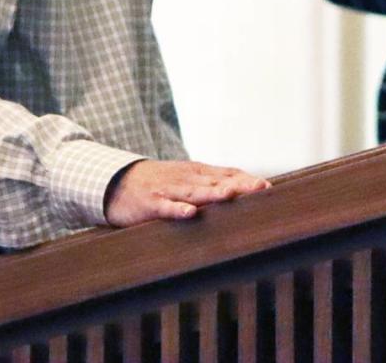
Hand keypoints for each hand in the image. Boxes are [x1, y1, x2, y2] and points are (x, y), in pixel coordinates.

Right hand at [104, 159, 269, 226]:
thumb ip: (211, 184)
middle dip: (238, 185)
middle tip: (260, 188)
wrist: (117, 181)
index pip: (227, 173)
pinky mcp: (151, 202)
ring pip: (194, 191)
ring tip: (230, 194)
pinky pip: (166, 207)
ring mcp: (169, 189)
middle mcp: (187, 178)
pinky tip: (190, 214)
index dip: (246, 179)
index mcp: (197, 173)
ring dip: (212, 193)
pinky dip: (178, 210)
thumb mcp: (187, 178)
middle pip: (216, 181)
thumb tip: (242, 190)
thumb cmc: (160, 182)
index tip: (268, 187)